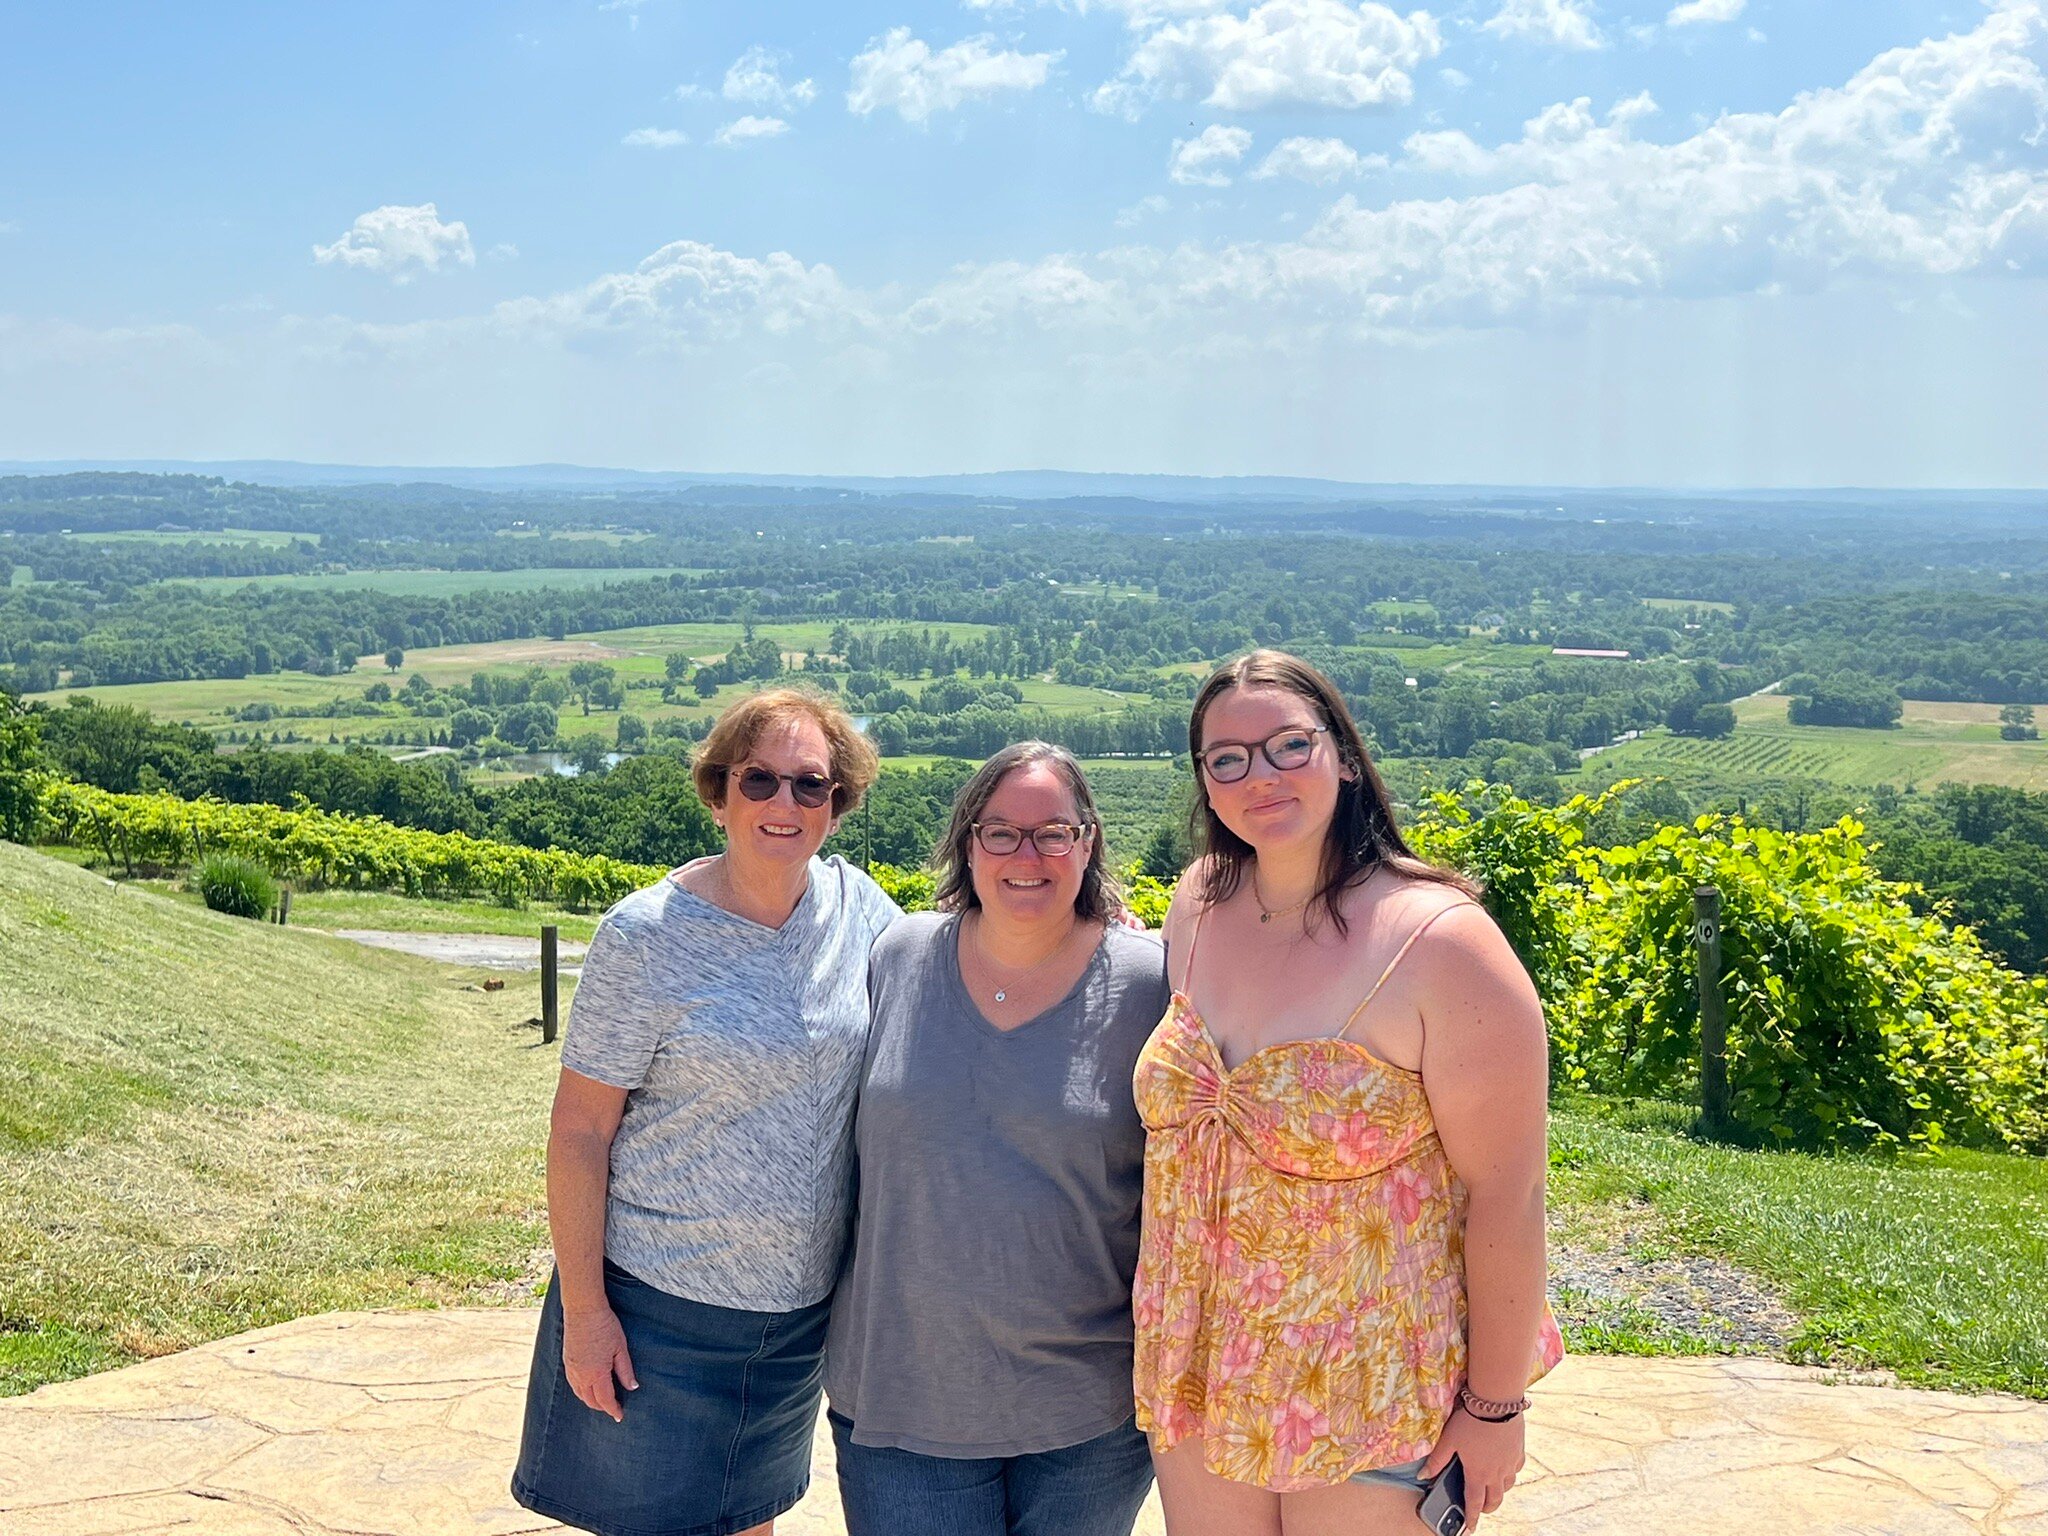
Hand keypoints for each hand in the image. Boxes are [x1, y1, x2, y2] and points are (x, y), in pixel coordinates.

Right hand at [561, 1304, 637, 1421]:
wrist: (583, 1310)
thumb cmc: (604, 1326)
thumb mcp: (621, 1347)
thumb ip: (625, 1370)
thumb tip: (632, 1387)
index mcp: (596, 1374)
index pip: (605, 1400)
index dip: (613, 1410)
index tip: (620, 1415)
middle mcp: (581, 1376)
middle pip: (591, 1401)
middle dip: (602, 1407)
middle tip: (614, 1408)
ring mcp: (572, 1370)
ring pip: (580, 1394)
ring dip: (591, 1401)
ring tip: (603, 1400)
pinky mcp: (567, 1362)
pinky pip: (573, 1385)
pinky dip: (582, 1391)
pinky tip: (589, 1388)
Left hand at [1420, 1404, 1524, 1532]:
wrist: (1496, 1403)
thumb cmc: (1469, 1421)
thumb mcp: (1448, 1439)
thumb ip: (1437, 1459)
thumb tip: (1422, 1476)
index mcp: (1477, 1473)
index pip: (1474, 1502)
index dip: (1472, 1517)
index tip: (1470, 1527)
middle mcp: (1496, 1473)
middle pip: (1494, 1499)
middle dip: (1487, 1508)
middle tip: (1481, 1509)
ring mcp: (1509, 1463)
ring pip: (1507, 1487)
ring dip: (1499, 1492)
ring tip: (1492, 1490)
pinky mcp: (1519, 1451)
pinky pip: (1516, 1469)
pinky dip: (1510, 1474)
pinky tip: (1505, 1468)